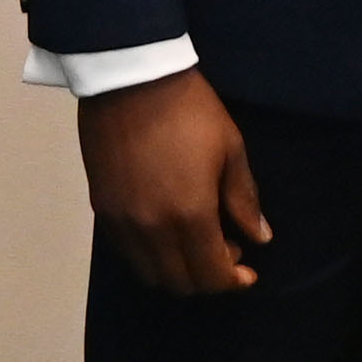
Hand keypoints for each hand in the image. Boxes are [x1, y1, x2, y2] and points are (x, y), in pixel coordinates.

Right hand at [79, 66, 271, 296]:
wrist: (131, 78)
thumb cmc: (190, 110)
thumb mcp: (230, 149)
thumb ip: (244, 200)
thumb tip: (260, 237)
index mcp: (189, 215)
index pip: (211, 275)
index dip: (233, 281)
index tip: (247, 271)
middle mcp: (152, 229)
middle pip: (180, 283)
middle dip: (208, 278)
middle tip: (225, 250)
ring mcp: (121, 221)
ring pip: (149, 273)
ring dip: (177, 270)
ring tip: (194, 243)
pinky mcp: (102, 208)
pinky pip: (126, 252)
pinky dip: (149, 255)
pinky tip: (164, 231)